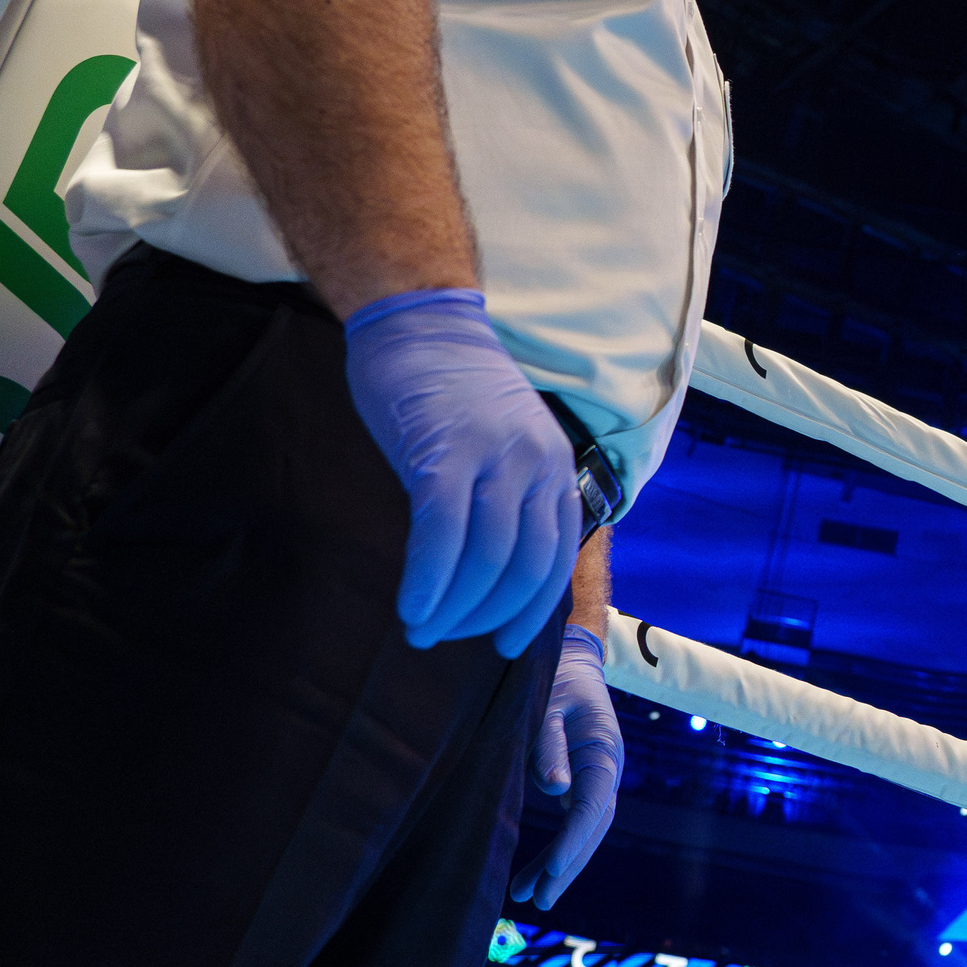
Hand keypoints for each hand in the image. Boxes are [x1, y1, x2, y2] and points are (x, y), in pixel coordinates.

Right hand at [343, 289, 580, 655]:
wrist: (419, 321)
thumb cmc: (451, 393)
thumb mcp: (502, 449)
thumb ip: (506, 504)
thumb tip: (489, 581)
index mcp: (555, 467)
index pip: (554, 560)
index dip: (529, 612)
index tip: (503, 645)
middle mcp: (536, 463)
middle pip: (523, 568)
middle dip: (484, 618)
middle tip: (444, 637)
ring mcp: (493, 456)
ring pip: (486, 558)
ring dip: (452, 608)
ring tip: (421, 626)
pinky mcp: (444, 451)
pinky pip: (442, 532)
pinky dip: (429, 580)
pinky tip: (412, 605)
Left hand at [511, 623, 622, 910]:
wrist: (571, 660)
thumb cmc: (555, 680)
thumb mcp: (547, 706)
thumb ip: (549, 745)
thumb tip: (555, 790)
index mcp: (604, 752)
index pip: (593, 805)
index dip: (573, 839)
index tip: (550, 869)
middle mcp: (608, 770)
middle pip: (593, 828)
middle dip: (568, 866)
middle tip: (540, 900)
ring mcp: (598, 778)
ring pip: (585, 832)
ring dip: (561, 865)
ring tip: (529, 898)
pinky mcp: (582, 783)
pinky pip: (574, 824)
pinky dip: (556, 849)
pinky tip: (534, 874)